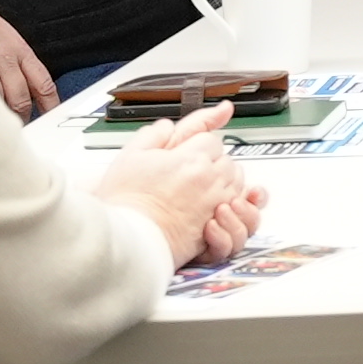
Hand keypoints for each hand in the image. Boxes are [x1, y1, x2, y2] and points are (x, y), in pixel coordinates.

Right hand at [0, 0, 56, 118]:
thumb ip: (14, 60)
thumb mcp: (3, 34)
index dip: (50, 105)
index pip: (43, 84)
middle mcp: (4, 59)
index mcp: (19, 49)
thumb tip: (23, 87)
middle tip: (15, 127)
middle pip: (21, 100)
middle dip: (20, 117)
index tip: (50, 117)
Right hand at [97, 105, 256, 270]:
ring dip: (224, 180)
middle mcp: (208, 178)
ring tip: (202, 186)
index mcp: (189, 158)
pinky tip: (211, 203)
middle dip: (213, 161)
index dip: (198, 145)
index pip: (211, 139)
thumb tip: (167, 124)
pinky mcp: (216, 222)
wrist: (128, 238)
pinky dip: (229, 201)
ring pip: (236, 180)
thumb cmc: (126, 201)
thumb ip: (154, 134)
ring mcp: (215, 200)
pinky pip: (236, 205)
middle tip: (192, 170)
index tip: (188, 153)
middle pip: (226, 158)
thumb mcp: (131, 155)